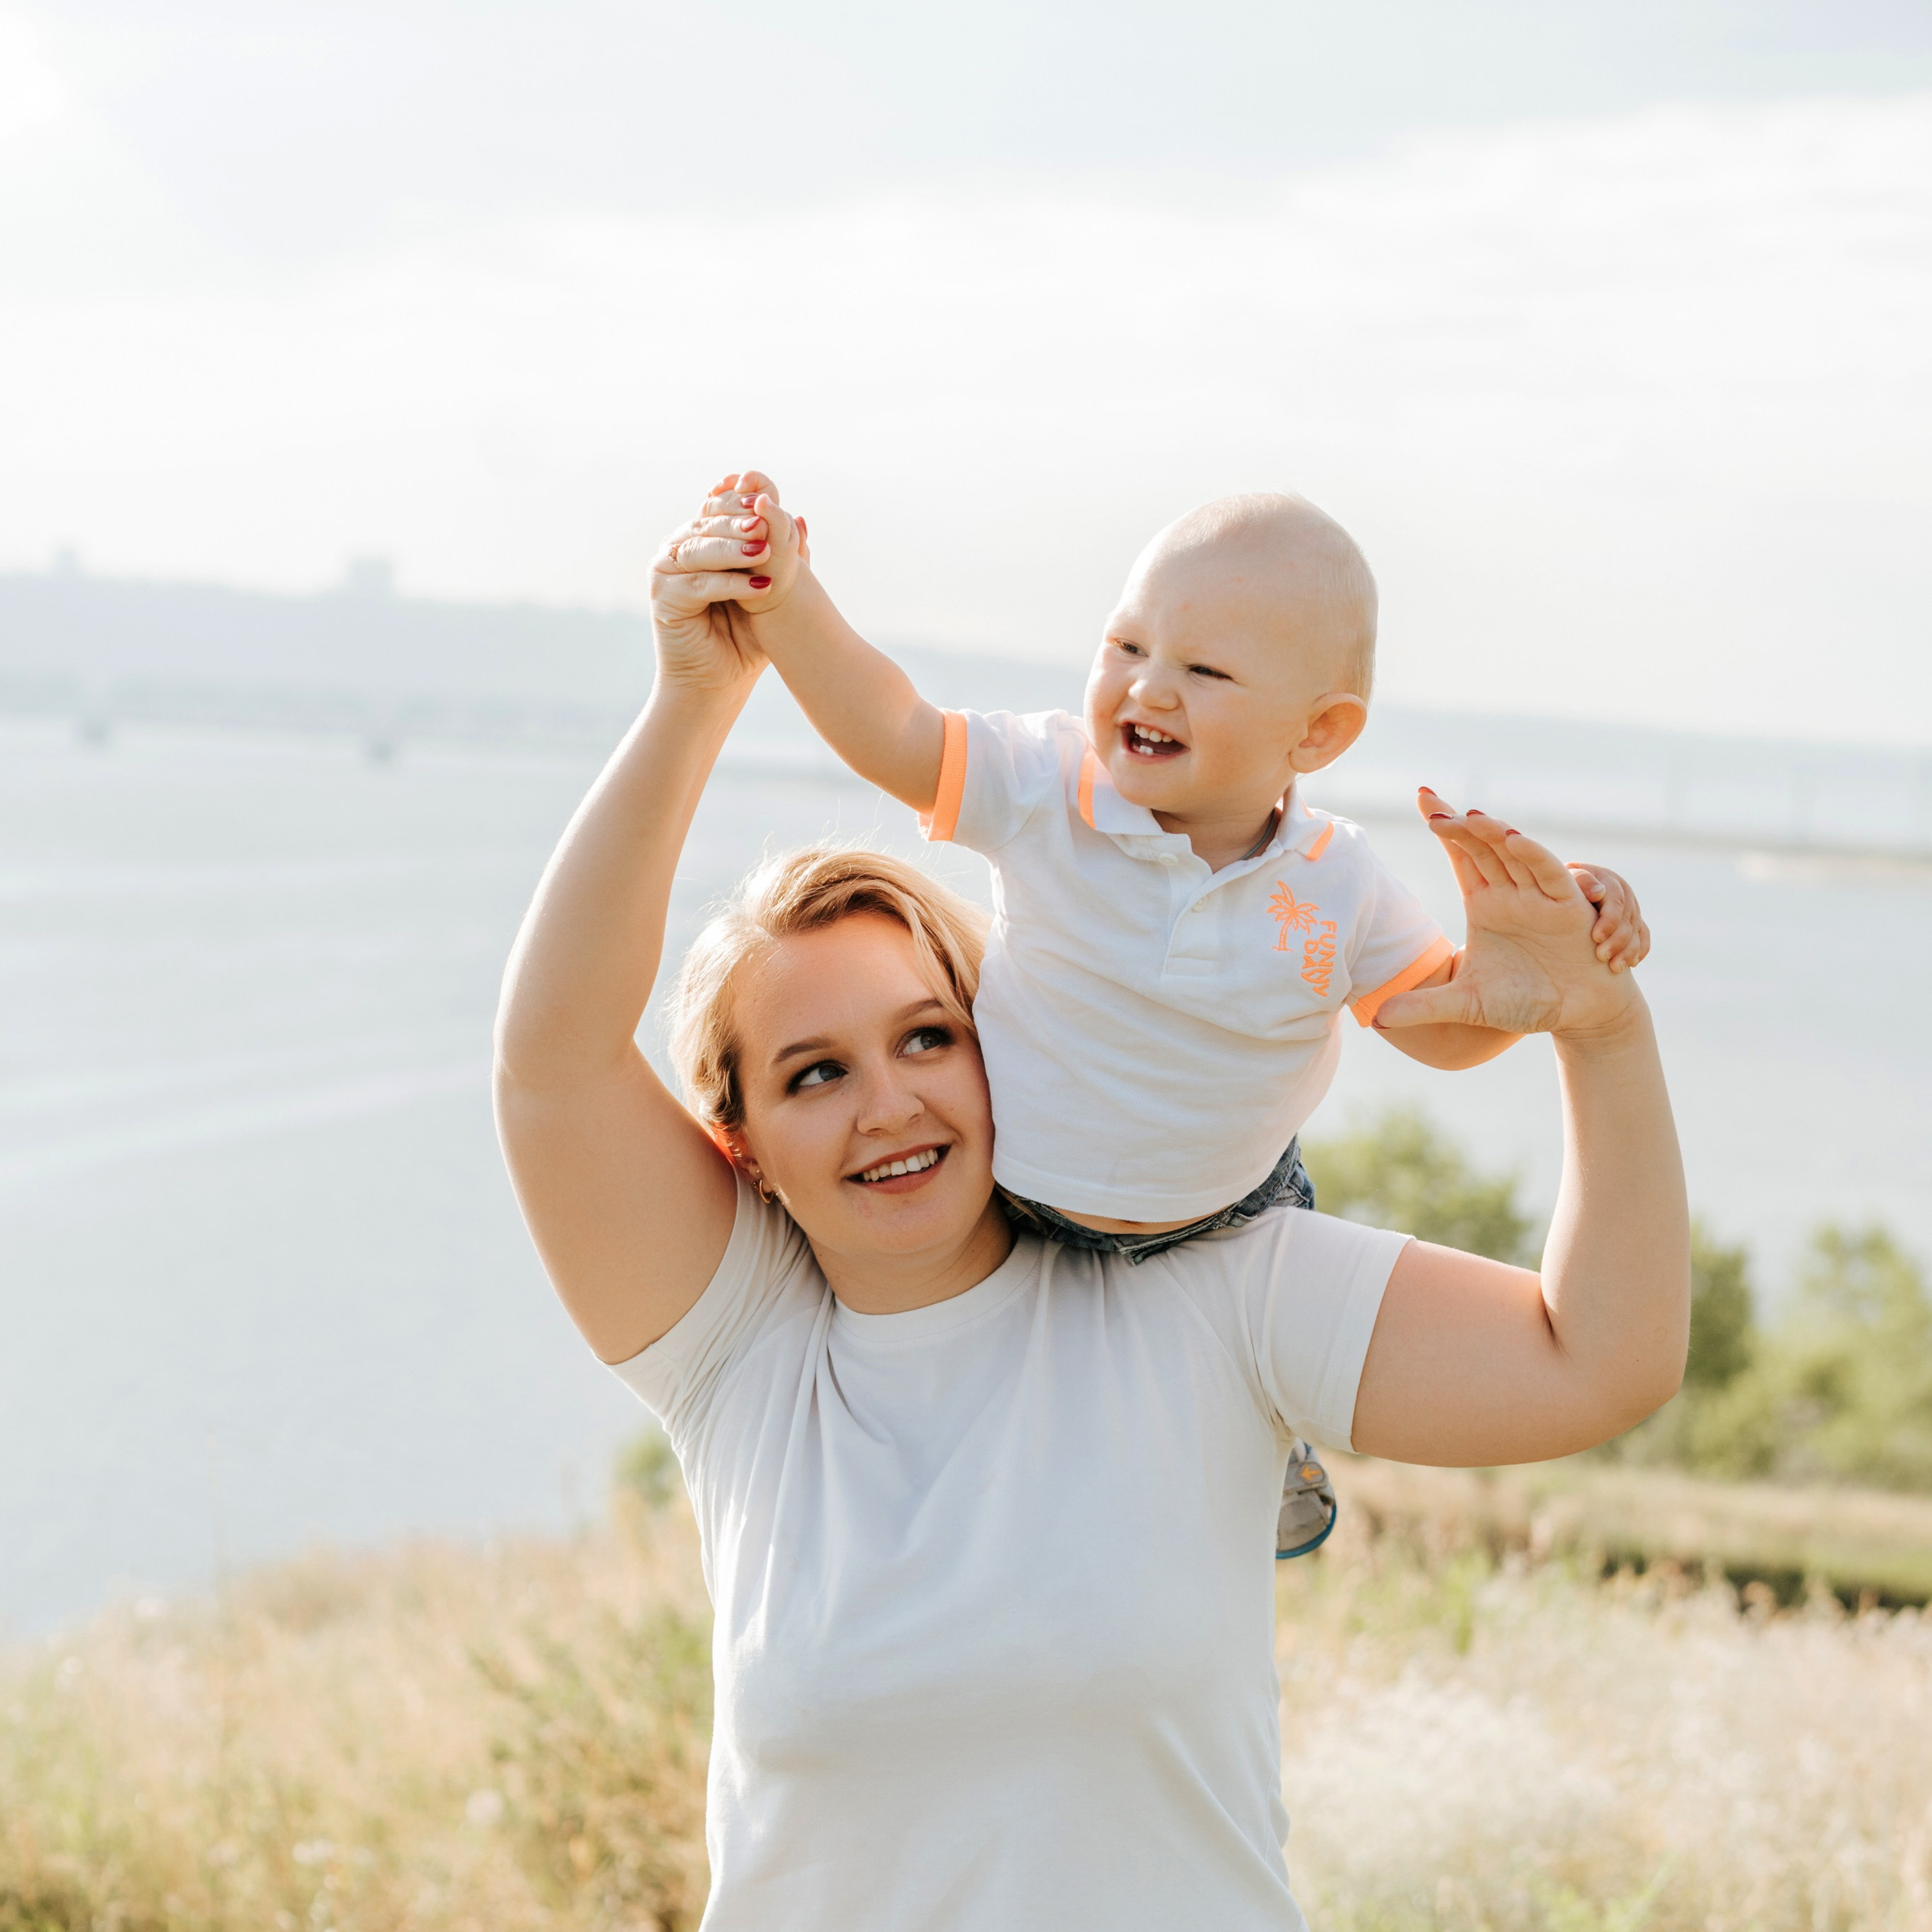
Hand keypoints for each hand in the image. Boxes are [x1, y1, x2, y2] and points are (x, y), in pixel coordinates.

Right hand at [647, 469, 809, 692]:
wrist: (717, 684)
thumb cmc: (744, 638)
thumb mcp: (771, 591)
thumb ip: (783, 557)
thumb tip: (802, 519)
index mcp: (703, 540)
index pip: (721, 508)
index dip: (742, 500)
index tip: (768, 497)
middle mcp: (680, 549)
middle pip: (708, 523)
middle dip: (739, 521)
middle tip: (766, 522)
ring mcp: (667, 571)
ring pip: (700, 549)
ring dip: (733, 548)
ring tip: (765, 550)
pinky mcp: (663, 597)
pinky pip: (698, 583)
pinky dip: (730, 583)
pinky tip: (760, 586)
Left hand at [1376, 789, 1641, 1041]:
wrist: (1578, 1015)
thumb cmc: (1528, 1001)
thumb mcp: (1467, 1005)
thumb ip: (1424, 1007)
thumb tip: (1377, 1018)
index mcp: (1485, 904)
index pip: (1460, 856)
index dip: (1443, 828)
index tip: (1422, 798)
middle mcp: (1511, 893)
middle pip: (1481, 846)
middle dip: (1458, 822)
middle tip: (1429, 801)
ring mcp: (1540, 896)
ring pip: (1513, 853)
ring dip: (1492, 833)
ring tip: (1468, 817)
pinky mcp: (1569, 906)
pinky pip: (1550, 874)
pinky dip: (1533, 855)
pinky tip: (1513, 839)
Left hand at [1567, 862, 1648, 973]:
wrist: (1558, 894)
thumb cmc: (1554, 886)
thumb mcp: (1563, 880)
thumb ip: (1579, 880)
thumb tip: (1598, 891)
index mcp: (1605, 879)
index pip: (1615, 899)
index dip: (1609, 919)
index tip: (1596, 938)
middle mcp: (1621, 891)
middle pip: (1628, 917)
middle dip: (1618, 939)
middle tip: (1602, 957)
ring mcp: (1629, 906)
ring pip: (1636, 929)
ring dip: (1629, 949)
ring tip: (1615, 967)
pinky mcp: (1633, 921)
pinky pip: (1643, 936)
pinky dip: (1639, 950)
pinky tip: (1632, 964)